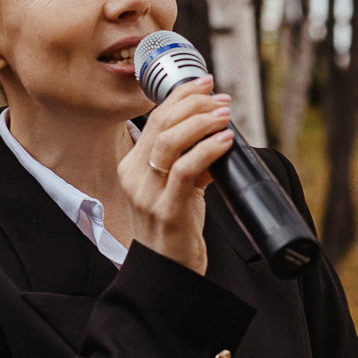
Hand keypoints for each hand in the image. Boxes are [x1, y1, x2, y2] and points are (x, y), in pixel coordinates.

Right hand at [117, 76, 233, 274]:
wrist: (170, 274)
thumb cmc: (176, 230)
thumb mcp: (179, 189)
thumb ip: (190, 162)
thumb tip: (215, 135)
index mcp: (132, 168)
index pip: (154, 120)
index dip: (180, 97)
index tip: (205, 83)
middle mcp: (134, 178)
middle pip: (160, 124)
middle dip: (194, 104)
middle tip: (221, 100)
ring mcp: (148, 195)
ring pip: (170, 142)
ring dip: (202, 122)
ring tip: (225, 116)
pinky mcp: (167, 211)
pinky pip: (186, 170)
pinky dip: (208, 150)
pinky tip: (225, 142)